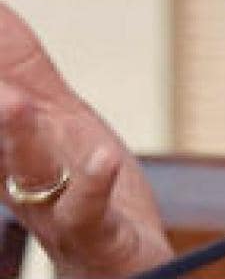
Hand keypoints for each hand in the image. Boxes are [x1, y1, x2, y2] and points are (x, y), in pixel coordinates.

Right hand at [0, 1, 171, 276]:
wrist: (114, 267)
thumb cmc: (80, 187)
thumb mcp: (55, 118)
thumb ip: (20, 65)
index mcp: (6, 145)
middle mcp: (20, 175)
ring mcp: (56, 207)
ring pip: (29, 171)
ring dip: (17, 136)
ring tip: (9, 100)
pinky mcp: (97, 233)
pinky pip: (90, 211)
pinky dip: (95, 184)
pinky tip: (103, 157)